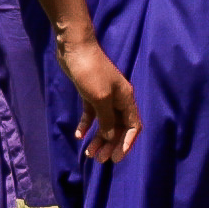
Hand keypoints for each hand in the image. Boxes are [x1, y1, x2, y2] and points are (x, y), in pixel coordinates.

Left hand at [58, 32, 141, 165]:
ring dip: (98, 139)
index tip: (117, 158)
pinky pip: (91, 115)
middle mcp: (118, 99)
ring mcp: (103, 96)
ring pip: (104, 123)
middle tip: (99, 160)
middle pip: (119, 128)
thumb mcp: (100, 98)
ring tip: (88, 154)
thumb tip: (111, 137)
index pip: (134, 126)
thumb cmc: (90, 71)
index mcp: (126, 99)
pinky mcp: (90, 93)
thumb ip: (107, 119)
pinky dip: (86, 126)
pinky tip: (79, 136)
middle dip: (110, 145)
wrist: (75, 47)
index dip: (128, 143)